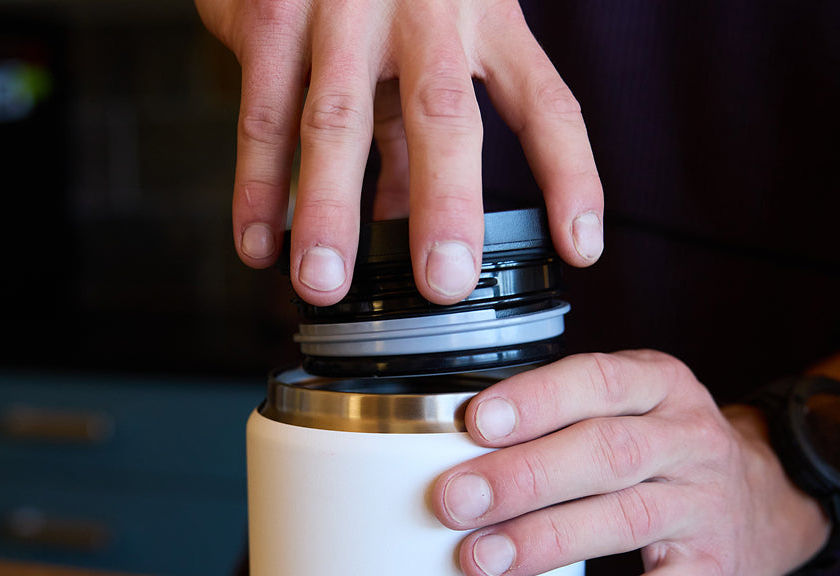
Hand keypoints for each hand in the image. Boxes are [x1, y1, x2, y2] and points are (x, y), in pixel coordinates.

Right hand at [195, 0, 603, 305]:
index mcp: (485, 14)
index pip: (544, 103)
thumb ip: (417, 118)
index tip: (580, 251)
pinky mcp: (272, 10)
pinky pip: (264, 113)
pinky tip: (261, 245)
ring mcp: (344, 6)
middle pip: (443, 113)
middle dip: (446, 206)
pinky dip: (259, 185)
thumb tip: (404, 214)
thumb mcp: (427, 32)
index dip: (568, 179)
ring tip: (322, 284)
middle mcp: (425, 6)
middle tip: (444, 283)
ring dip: (330, 210)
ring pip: (338, 120)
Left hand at [432, 351, 831, 575]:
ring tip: (482, 561)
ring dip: (546, 541)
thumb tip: (464, 455)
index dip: (536, 401)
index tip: (476, 423)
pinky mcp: (711, 573)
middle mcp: (689, 442)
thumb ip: (565, 418)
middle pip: (606, 452)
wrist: (774, 506)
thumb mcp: (634, 410)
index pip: (598, 382)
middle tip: (456, 500)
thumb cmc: (670, 455)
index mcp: (661, 389)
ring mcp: (705, 508)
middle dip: (524, 477)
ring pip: (624, 519)